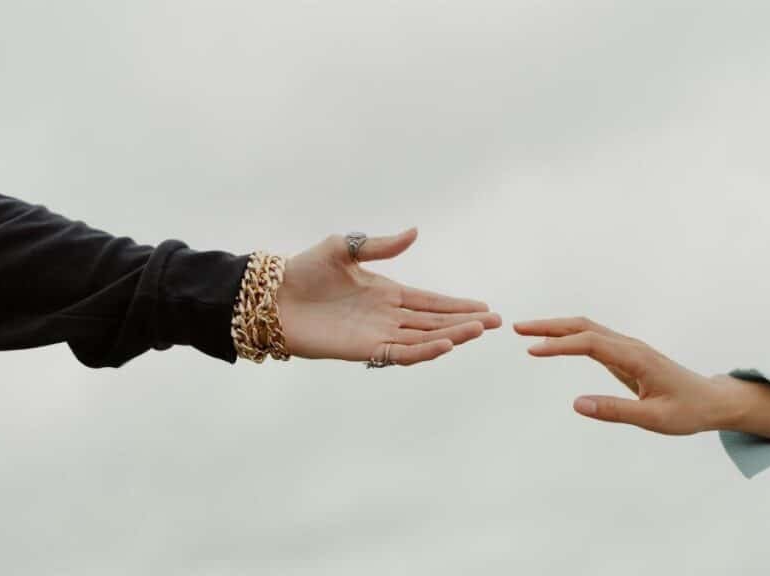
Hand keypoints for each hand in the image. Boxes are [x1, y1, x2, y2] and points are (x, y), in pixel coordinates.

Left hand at [278, 229, 500, 364]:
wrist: (273, 296)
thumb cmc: (304, 270)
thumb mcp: (344, 248)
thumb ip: (381, 245)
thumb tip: (415, 232)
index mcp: (387, 292)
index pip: (431, 301)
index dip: (458, 305)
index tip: (485, 307)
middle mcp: (387, 316)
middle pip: (435, 322)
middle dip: (466, 322)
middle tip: (497, 322)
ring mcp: (378, 334)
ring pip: (424, 338)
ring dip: (452, 336)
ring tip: (478, 330)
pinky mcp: (364, 349)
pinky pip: (401, 353)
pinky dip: (424, 351)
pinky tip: (445, 344)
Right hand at [515, 317, 769, 438]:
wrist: (713, 401)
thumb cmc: (688, 411)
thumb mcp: (654, 419)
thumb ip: (615, 411)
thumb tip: (576, 404)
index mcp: (635, 357)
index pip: (588, 343)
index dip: (558, 345)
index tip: (531, 351)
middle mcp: (630, 346)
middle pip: (583, 326)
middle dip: (549, 326)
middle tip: (517, 328)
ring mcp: (628, 348)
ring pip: (586, 328)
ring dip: (556, 327)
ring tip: (526, 333)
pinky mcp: (626, 354)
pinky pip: (592, 338)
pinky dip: (568, 335)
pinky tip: (554, 342)